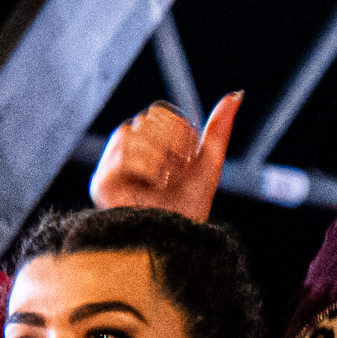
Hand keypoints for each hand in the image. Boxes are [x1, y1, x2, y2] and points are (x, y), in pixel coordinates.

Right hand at [93, 92, 240, 222]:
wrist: (178, 243)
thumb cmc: (191, 208)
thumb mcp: (210, 164)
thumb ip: (218, 129)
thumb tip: (236, 95)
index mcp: (146, 144)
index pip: (159, 113)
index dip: (180, 134)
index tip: (186, 162)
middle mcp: (125, 152)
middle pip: (147, 120)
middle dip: (171, 146)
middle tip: (176, 173)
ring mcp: (110, 167)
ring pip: (133, 133)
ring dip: (160, 157)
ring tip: (164, 180)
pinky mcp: (100, 183)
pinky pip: (123, 154)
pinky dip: (146, 167)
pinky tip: (152, 184)